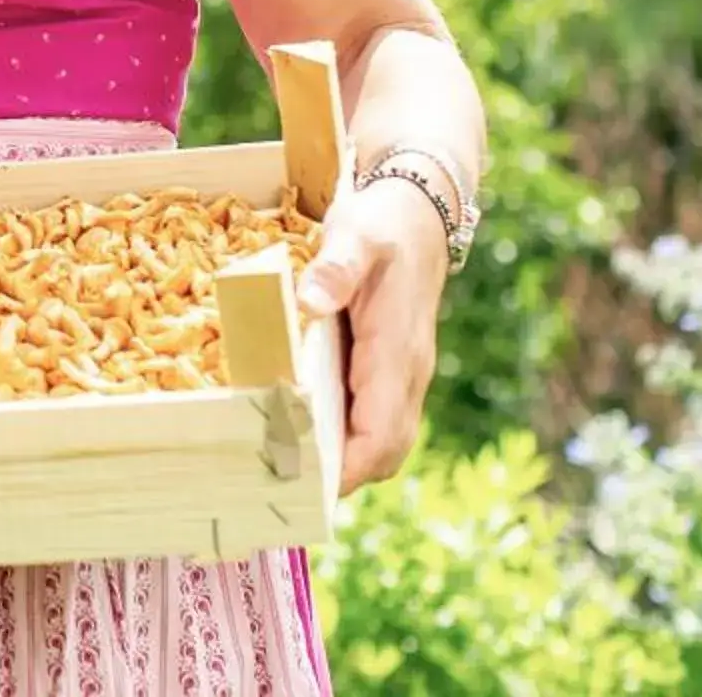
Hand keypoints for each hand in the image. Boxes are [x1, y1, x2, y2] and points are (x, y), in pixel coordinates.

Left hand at [297, 175, 450, 493]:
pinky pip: (372, 417)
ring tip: (283, 472)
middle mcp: (406, 373)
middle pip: (385, 451)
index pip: (384, 432)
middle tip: (283, 489)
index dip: (350, 467)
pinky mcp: (388, 368)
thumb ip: (335, 268)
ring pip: (381, 440)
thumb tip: (308, 301)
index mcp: (398, 351)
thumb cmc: (385, 224)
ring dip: (342, 462)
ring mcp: (400, 374)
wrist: (419, 211)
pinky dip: (343, 436)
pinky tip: (299, 432)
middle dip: (342, 477)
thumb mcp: (357, 235)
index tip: (309, 486)